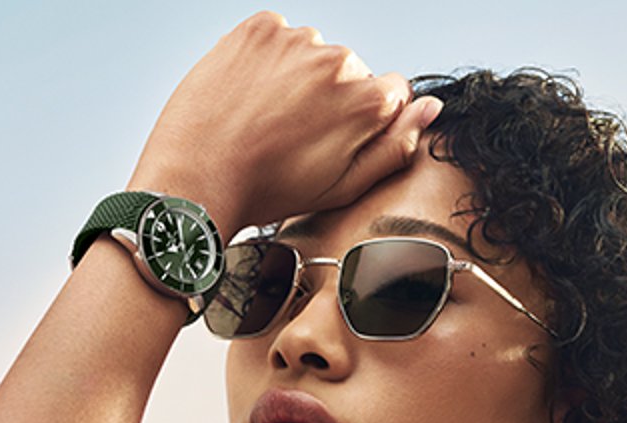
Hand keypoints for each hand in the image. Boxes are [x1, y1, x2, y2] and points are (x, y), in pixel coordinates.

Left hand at [127, 11, 440, 229]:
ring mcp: (295, 41)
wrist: (195, 175)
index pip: (394, 92)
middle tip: (293, 131)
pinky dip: (269, 56)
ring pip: (315, 52)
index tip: (334, 136)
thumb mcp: (346, 185)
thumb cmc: (269, 189)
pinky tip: (252, 90)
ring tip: (267, 112)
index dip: (366, 118)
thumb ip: (397, 145)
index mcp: (368, 102)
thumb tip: (431, 108)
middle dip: (332, 95)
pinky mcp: (258, 29)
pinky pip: (279, 35)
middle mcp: (338, 62)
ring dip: (300, 74)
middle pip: (352, 72)